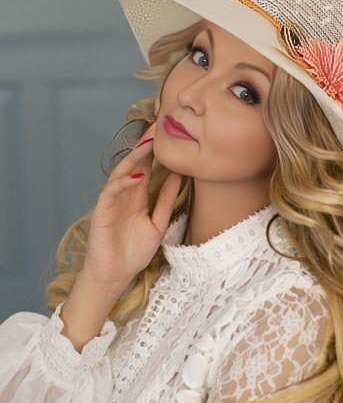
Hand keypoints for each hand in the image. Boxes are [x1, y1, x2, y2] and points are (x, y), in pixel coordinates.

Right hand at [82, 121, 182, 285]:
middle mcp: (124, 194)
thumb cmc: (133, 252)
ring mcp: (112, 200)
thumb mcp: (157, 224)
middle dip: (146, 146)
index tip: (171, 135)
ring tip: (149, 143)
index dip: (157, 151)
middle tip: (160, 127)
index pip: (147, 168)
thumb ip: (166, 201)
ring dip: (135, 157)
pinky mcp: (102, 210)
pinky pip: (111, 191)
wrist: (115, 275)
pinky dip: (123, 181)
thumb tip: (180, 177)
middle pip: (135, 164)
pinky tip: (136, 175)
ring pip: (122, 172)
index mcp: (137, 196)